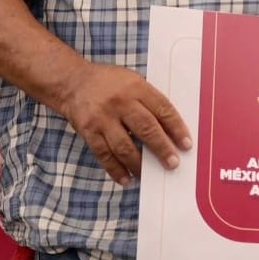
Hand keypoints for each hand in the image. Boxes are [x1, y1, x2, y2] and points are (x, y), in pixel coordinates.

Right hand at [55, 62, 192, 184]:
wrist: (72, 82)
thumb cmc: (109, 82)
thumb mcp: (133, 80)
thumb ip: (149, 100)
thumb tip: (172, 128)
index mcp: (136, 87)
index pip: (162, 109)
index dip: (177, 128)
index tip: (186, 144)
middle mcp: (120, 102)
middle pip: (146, 128)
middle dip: (161, 148)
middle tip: (173, 163)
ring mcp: (103, 118)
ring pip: (124, 145)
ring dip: (139, 163)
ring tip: (150, 175)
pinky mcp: (88, 131)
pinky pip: (104, 154)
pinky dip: (116, 169)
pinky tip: (127, 178)